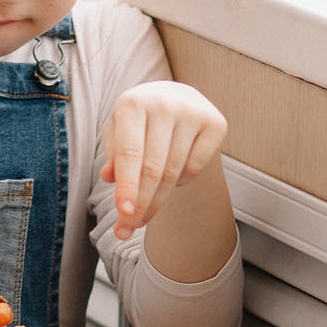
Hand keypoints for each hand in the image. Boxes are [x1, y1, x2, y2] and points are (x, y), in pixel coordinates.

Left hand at [100, 80, 227, 240]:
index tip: (124, 212)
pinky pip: (194, 168)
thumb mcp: (118, 134)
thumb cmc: (138, 122)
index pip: (129, 154)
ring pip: (174, 172)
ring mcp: (193, 112)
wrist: (172, 98)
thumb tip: (110, 178)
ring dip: (157, 200)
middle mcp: (164, 104)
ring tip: (143, 216)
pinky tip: (169, 180)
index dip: (127, 186)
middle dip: (141, 203)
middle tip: (128, 228)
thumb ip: (113, 157)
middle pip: (153, 168)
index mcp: (132, 103)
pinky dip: (180, 182)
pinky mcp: (215, 123)